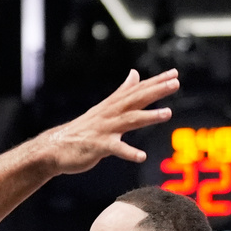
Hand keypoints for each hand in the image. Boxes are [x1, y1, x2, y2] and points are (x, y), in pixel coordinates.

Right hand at [43, 69, 178, 174]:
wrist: (55, 148)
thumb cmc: (83, 130)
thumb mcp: (105, 108)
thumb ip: (123, 92)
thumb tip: (135, 74)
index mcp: (112, 106)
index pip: (138, 90)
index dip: (156, 82)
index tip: (174, 74)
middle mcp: (110, 114)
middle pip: (136, 100)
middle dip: (156, 91)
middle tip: (175, 83)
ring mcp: (104, 129)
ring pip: (129, 120)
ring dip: (148, 116)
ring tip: (167, 113)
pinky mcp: (98, 146)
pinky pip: (116, 149)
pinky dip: (129, 152)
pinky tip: (141, 156)